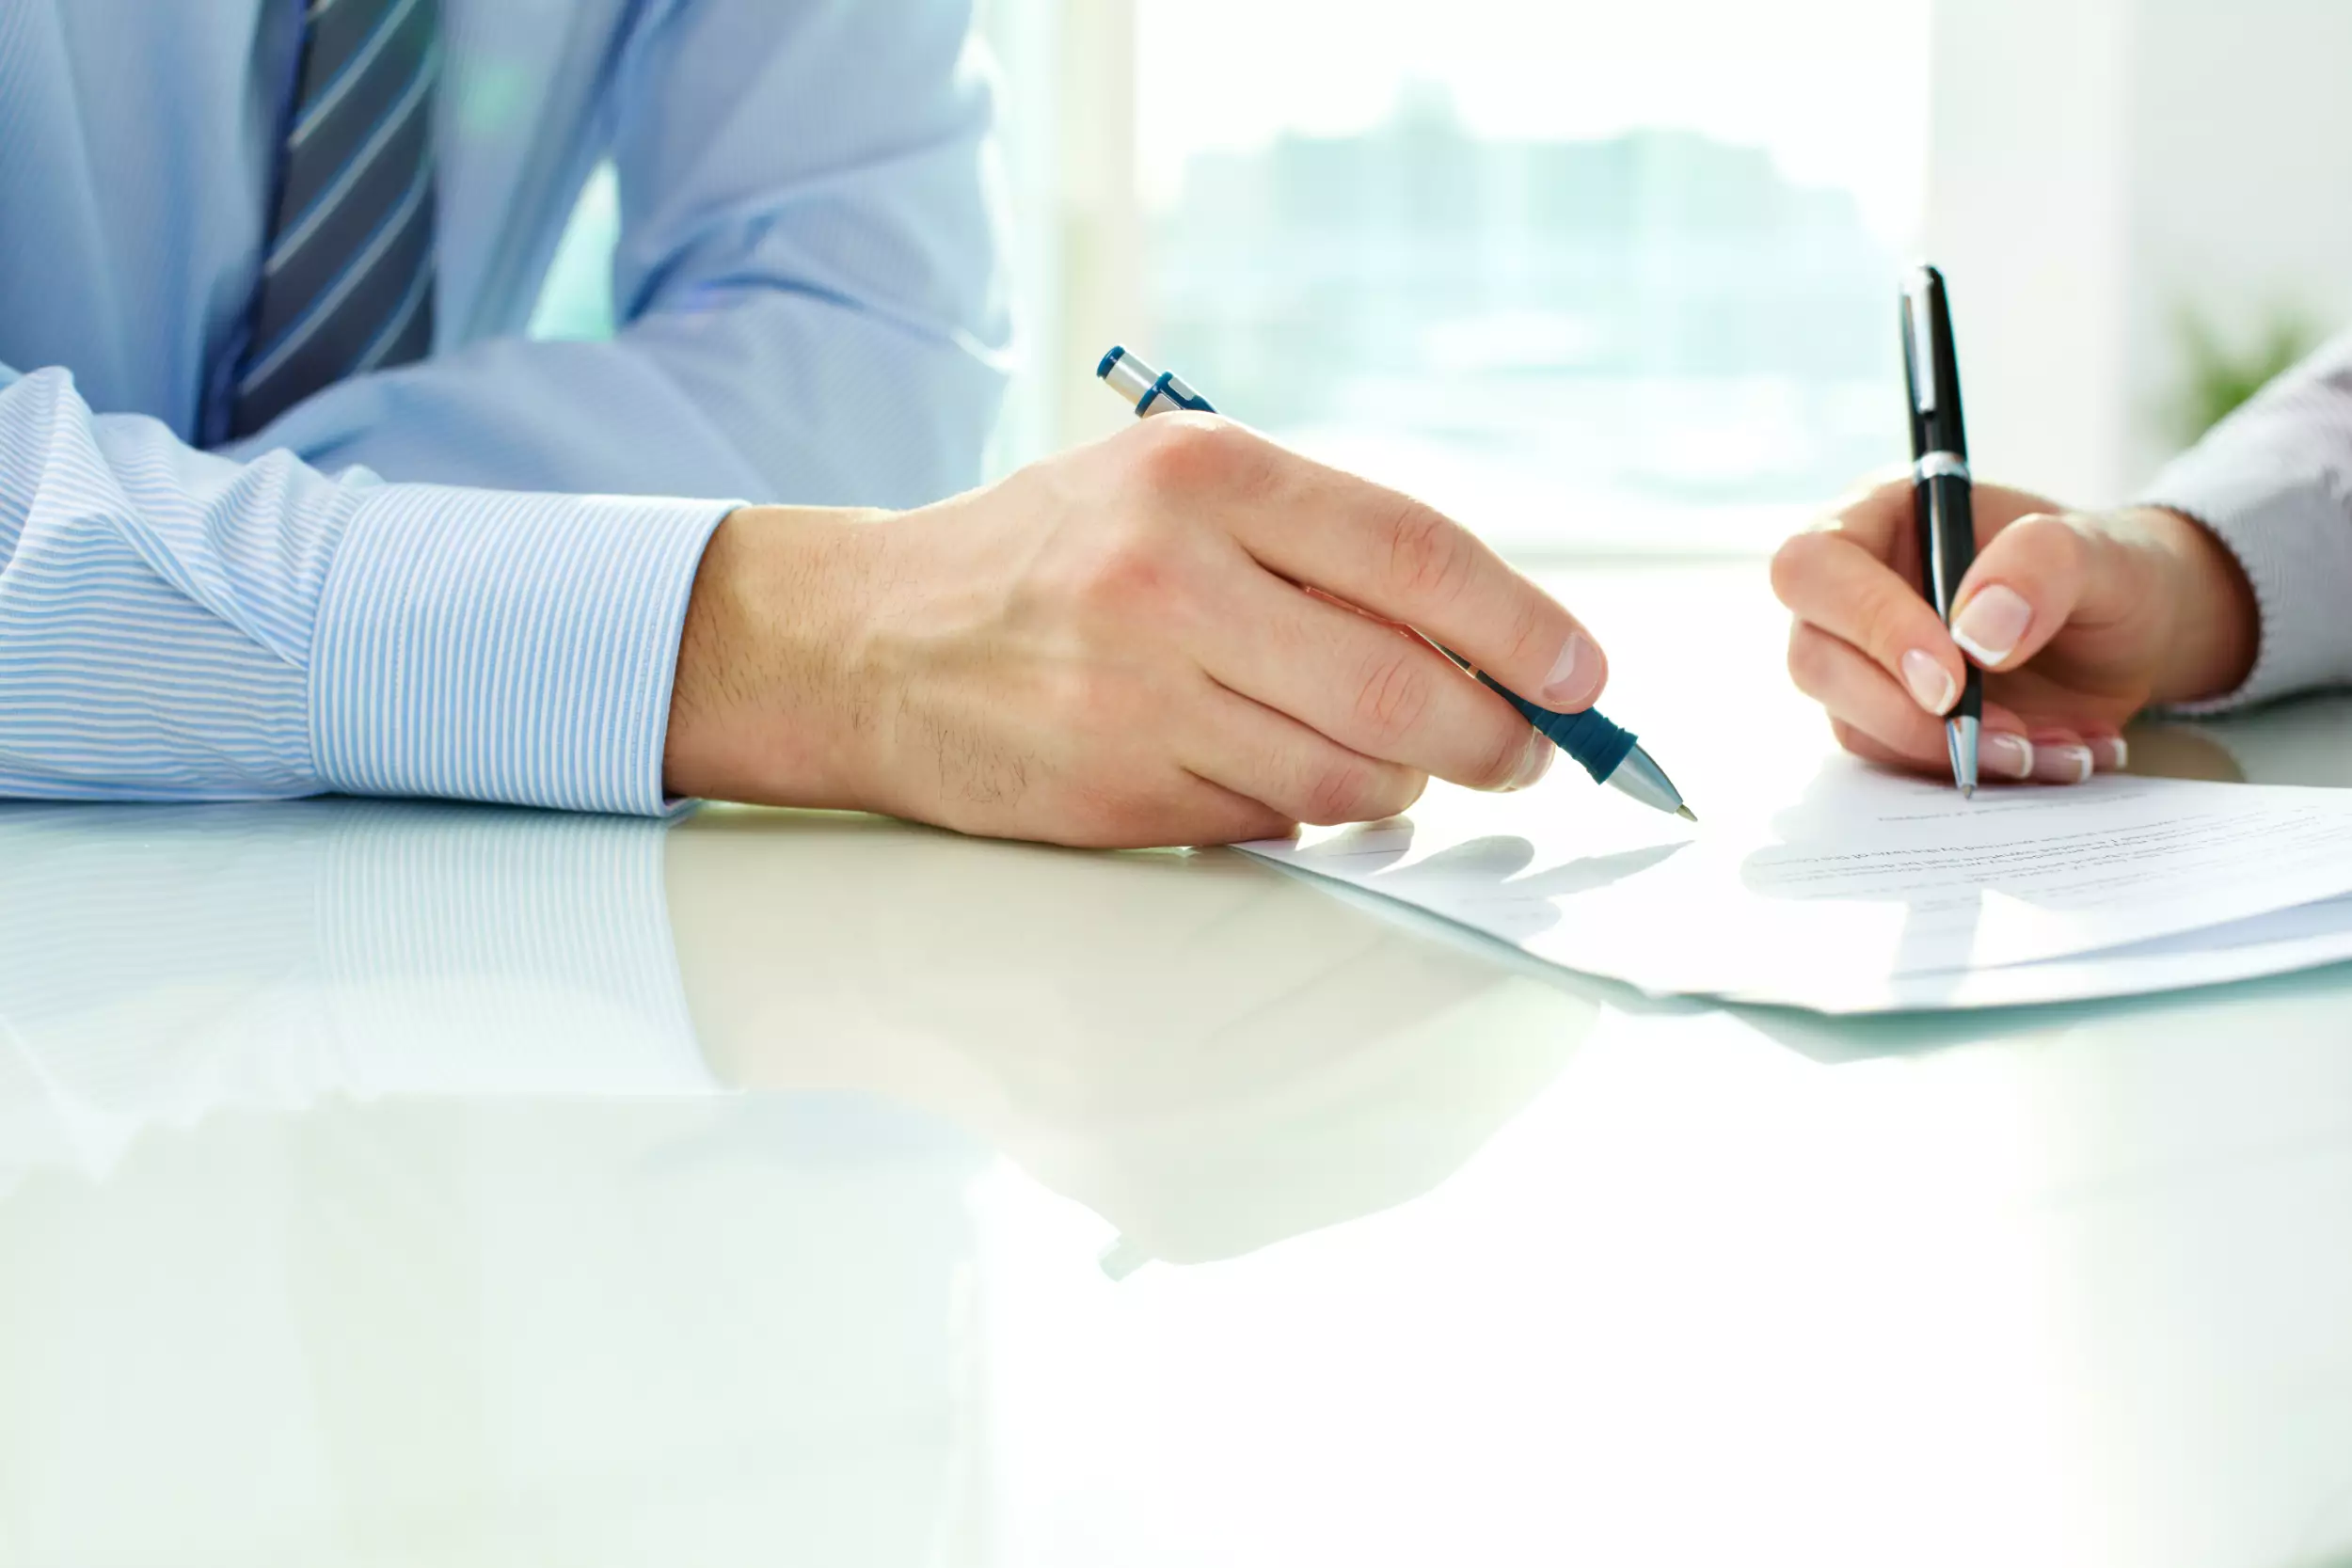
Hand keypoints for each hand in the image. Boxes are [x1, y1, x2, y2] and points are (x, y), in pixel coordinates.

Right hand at [664, 416, 1608, 845]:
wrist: (869, 640)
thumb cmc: (1049, 555)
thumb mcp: (1174, 485)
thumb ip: (1318, 543)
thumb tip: (1490, 641)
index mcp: (1204, 476)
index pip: (1416, 554)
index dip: (1525, 626)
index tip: (1583, 676)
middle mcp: (1170, 580)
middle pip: (1404, 687)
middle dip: (1498, 737)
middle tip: (1526, 751)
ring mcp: (1137, 698)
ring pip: (1348, 777)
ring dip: (1400, 784)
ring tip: (1391, 759)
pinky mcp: (1115, 796)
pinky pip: (1271, 824)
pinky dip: (1302, 810)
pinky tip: (1265, 769)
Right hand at [1769, 475, 2257, 783]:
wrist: (2139, 637)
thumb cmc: (2112, 573)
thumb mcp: (2104, 552)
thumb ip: (2043, 566)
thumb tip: (1975, 632)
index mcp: (1882, 520)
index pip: (1817, 568)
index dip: (1869, 624)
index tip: (1951, 677)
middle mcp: (1857, 593)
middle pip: (1815, 659)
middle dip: (1905, 712)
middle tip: (2001, 734)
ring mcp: (1867, 663)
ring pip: (1854, 724)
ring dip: (1951, 752)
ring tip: (2050, 747)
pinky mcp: (1893, 721)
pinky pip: (1903, 763)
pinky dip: (1976, 771)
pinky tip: (2049, 754)